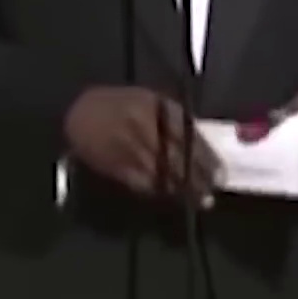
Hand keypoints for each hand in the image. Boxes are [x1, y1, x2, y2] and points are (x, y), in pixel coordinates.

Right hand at [64, 87, 218, 204]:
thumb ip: (172, 117)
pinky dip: (160, 191)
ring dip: (183, 189)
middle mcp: (144, 128)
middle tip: (213, 191)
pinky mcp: (117, 167)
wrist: (77, 112)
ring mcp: (130, 150)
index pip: (187, 136)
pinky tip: (172, 196)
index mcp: (154, 107)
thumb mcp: (147, 99)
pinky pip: (144, 183)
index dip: (205, 156)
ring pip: (164, 174)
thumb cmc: (115, 102)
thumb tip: (199, 140)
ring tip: (200, 200)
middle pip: (178, 158)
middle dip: (197, 177)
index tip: (220, 171)